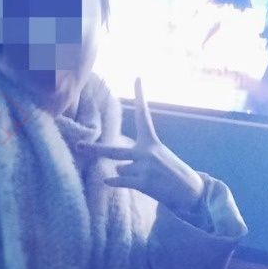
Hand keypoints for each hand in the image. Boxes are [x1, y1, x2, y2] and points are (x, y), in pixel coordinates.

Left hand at [77, 77, 204, 216]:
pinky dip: (113, 182)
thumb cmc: (170, 174)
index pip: (144, 115)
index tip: (138, 77)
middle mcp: (146, 152)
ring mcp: (145, 167)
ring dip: (126, 176)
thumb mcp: (157, 158)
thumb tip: (114, 170)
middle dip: (94, 150)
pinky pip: (121, 181)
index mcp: (151, 142)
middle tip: (78, 146)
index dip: (140, 96)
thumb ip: (135, 158)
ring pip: (120, 170)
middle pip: (113, 150)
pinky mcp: (145, 182)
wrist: (189, 190)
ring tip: (144, 177)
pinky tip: (107, 181)